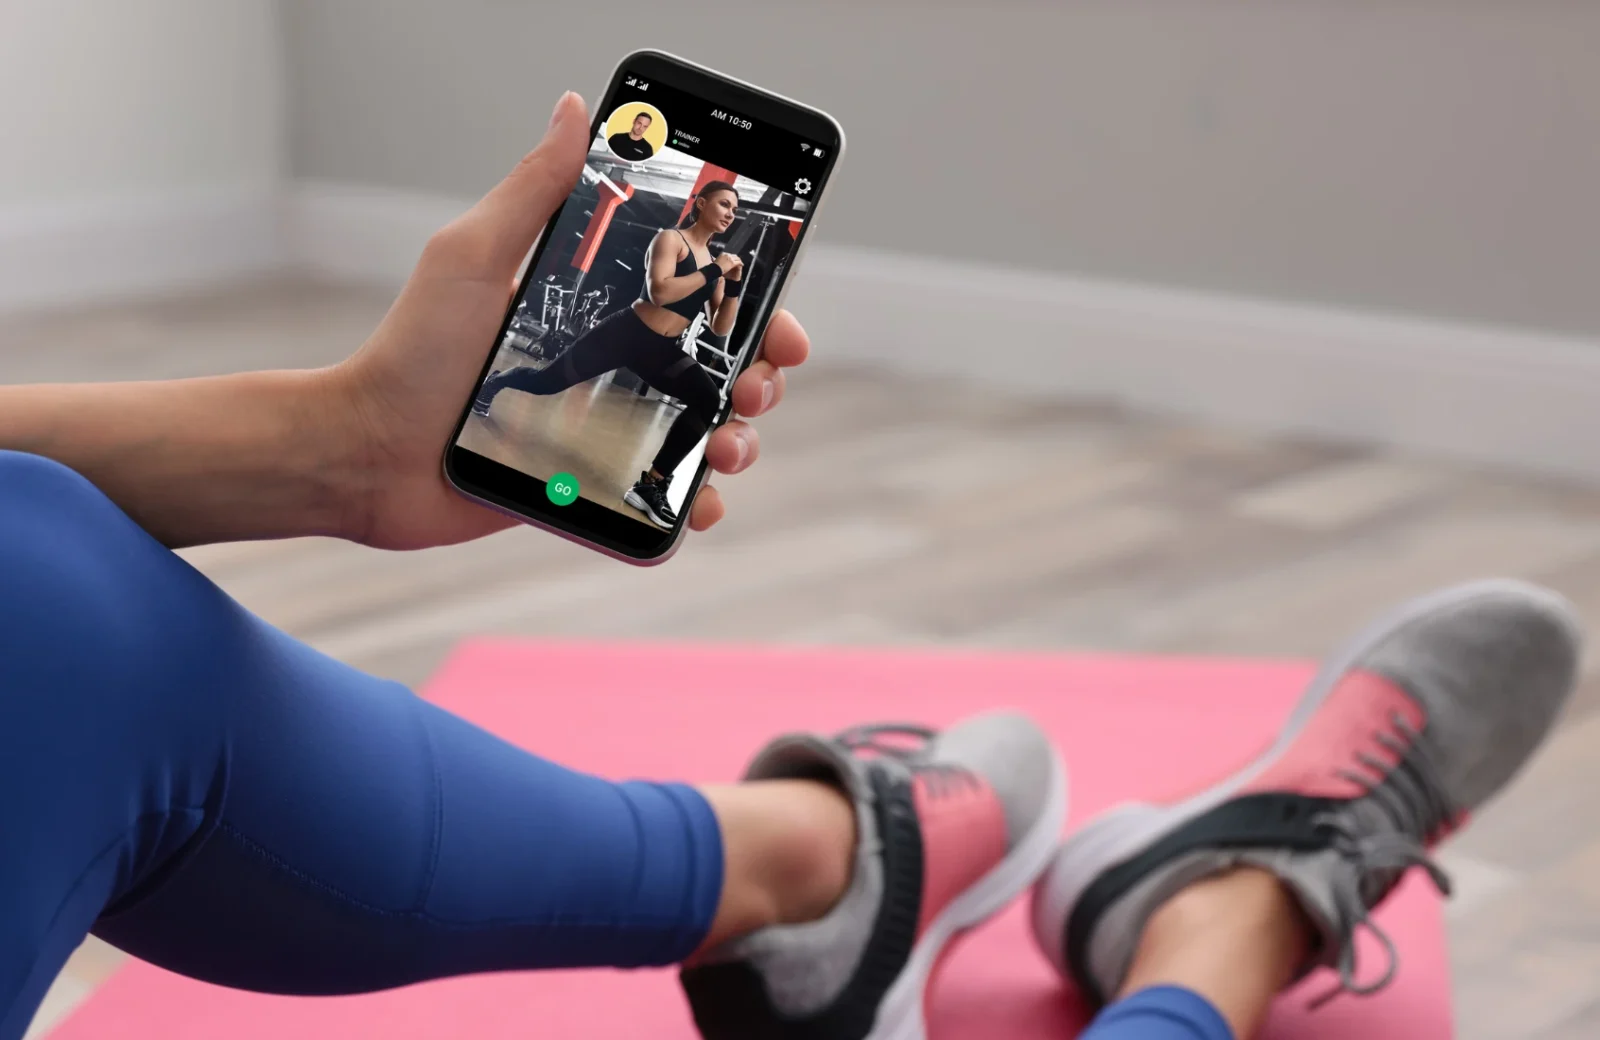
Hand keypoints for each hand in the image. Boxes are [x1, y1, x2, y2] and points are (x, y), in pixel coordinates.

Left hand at [329, 92, 808, 550]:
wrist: (368, 450)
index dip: (750, 308)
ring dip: (738, 442)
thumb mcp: (473, 257)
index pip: (696, 301)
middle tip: (752, 388)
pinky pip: (660, 503)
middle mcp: (610, 368)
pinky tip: (700, 505)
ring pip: (703, 436)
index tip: (777, 320)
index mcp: (596, 310)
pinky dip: (694, 508)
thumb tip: (575, 109)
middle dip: (756, 378)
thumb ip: (533, 190)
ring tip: (726, 449)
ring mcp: (604, 430)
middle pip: (717, 370)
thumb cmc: (411, 351)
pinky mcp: (590, 490)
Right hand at [715, 252, 743, 280]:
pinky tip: (742, 265)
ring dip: (739, 261)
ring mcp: (730, 258)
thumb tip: (721, 262)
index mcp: (723, 254)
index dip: (733, 257)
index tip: (734, 259)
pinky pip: (738, 262)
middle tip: (739, 261)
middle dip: (737, 258)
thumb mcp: (717, 261)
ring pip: (737, 258)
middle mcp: (727, 255)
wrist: (715, 269)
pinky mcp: (732, 263)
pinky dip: (741, 263)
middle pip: (734, 255)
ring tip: (741, 263)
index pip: (730, 254)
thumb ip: (721, 260)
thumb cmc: (715, 267)